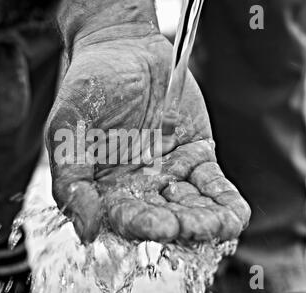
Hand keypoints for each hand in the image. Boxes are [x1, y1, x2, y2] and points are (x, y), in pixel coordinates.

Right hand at [46, 0, 249, 243]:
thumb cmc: (89, 86)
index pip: (124, 217)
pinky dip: (224, 199)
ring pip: (190, 204)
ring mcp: (168, 172)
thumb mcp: (68, 130)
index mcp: (105, 188)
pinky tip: (236, 215)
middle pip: (162, 216)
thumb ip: (72, 179)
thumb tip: (86, 230)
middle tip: (196, 228)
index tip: (163, 227)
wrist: (123, 49)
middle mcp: (138, 186)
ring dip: (207, 218)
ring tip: (223, 226)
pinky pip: (211, 182)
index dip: (143, 225)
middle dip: (181, 225)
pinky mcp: (195, 155)